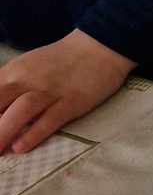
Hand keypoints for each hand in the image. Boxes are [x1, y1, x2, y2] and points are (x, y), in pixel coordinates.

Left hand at [0, 31, 134, 154]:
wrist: (100, 46)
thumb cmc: (61, 61)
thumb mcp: (27, 68)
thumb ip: (8, 89)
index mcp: (14, 71)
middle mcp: (28, 80)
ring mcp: (51, 91)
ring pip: (21, 111)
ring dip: (3, 132)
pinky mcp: (73, 101)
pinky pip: (50, 119)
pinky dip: (34, 133)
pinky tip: (21, 147)